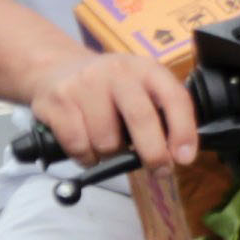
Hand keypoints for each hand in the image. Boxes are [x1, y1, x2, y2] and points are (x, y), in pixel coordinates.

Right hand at [21, 48, 201, 170]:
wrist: (55, 69)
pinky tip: (86, 144)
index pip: (174, 97)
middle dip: (154, 153)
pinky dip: (86, 157)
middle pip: (141, 118)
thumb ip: (158, 116)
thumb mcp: (139, 90)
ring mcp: (86, 84)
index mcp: (146, 69)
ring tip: (106, 143)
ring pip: (107, 142)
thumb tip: (176, 156)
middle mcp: (118, 72)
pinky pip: (79, 147)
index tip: (185, 158)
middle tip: (159, 171)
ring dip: (110, 155)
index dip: (184, 130)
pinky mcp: (59, 101)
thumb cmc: (107, 90)